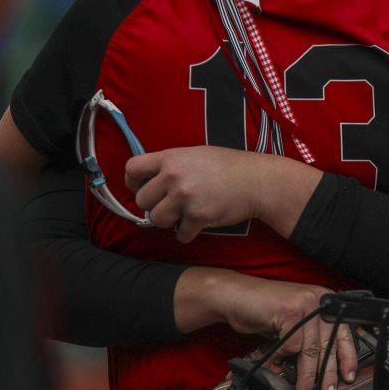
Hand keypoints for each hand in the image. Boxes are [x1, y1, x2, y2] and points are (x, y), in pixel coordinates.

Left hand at [125, 147, 320, 241]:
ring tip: (183, 215)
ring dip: (168, 221)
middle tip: (170, 205)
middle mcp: (174, 176)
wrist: (256, 181)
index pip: (132, 169)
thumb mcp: (195, 155)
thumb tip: (149, 182)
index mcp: (171, 158)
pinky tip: (197, 224)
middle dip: (154, 206)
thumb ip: (171, 166)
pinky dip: (187, 233)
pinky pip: (180, 234)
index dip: (133, 182)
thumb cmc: (228, 167)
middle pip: (142, 200)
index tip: (142, 188)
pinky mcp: (198, 217)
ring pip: (156, 219)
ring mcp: (185, 197)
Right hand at [177, 268, 357, 389]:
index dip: (347, 357)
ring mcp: (304, 303)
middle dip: (328, 373)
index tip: (348, 376)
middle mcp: (318, 299)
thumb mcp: (294, 320)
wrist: (236, 295)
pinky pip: (291, 345)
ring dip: (307, 376)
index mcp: (324, 300)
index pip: (343, 332)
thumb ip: (309, 335)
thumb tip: (323, 367)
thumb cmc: (263, 309)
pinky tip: (275, 364)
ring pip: (311, 349)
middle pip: (328, 343)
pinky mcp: (289, 311)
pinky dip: (282, 359)